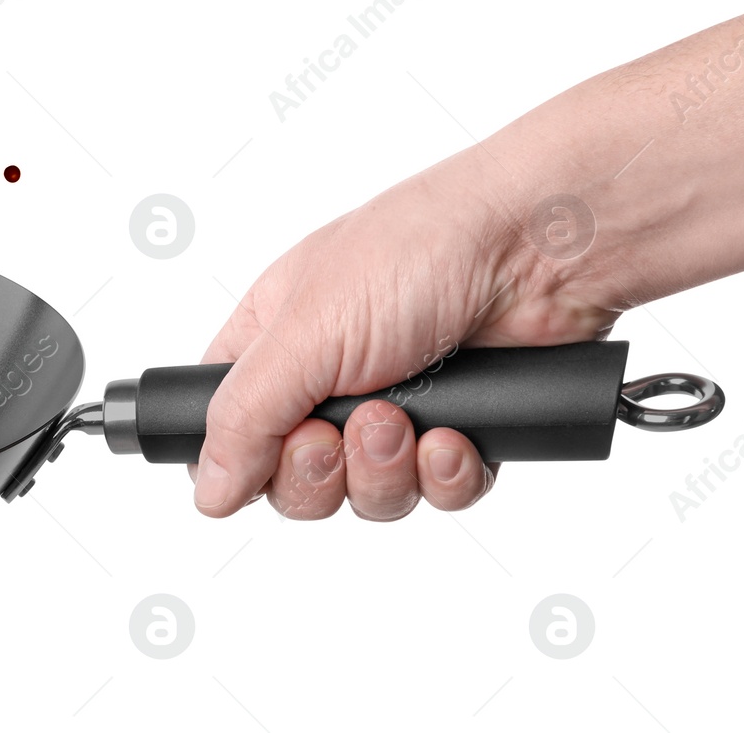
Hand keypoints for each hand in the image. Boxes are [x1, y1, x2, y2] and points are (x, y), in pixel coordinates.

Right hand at [191, 148, 616, 520]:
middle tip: (340, 432)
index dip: (240, 454)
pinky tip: (455, 434)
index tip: (266, 450)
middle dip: (321, 470)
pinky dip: (446, 474)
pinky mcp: (459, 429)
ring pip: (367, 494)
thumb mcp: (306, 331)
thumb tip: (206, 489)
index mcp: (275, 335)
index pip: (228, 420)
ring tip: (407, 420)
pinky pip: (436, 493)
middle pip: (295, 477)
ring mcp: (396, 404)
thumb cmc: (417, 249)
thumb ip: (244, 416)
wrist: (537, 251)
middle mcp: (330, 372)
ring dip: (387, 470)